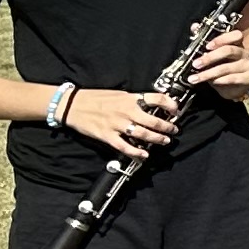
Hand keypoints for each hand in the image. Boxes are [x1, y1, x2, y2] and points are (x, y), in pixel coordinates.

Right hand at [62, 86, 176, 154]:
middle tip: (174, 130)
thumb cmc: (95, 98)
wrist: (72, 105)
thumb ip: (134, 100)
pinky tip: (144, 155)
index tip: (176, 110)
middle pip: (153, 120)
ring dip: (157, 139)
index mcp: (129, 98)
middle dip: (167, 127)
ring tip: (165, 141)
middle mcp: (125, 111)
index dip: (170, 104)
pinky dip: (136, 152)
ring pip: (143, 134)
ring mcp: (117, 125)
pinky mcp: (107, 136)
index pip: (156, 98)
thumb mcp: (118, 94)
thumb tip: (150, 104)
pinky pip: (124, 146)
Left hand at [186, 30, 248, 100]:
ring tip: (195, 78)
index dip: (222, 39)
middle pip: (228, 51)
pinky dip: (219, 81)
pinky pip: (232, 79)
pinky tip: (211, 83)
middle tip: (196, 64)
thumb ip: (204, 40)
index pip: (236, 35)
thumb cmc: (223, 67)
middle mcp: (244, 53)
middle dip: (209, 58)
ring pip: (227, 67)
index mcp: (236, 44)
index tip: (207, 46)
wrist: (236, 87)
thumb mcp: (213, 54)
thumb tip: (194, 27)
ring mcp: (247, 66)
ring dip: (208, 73)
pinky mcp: (248, 79)